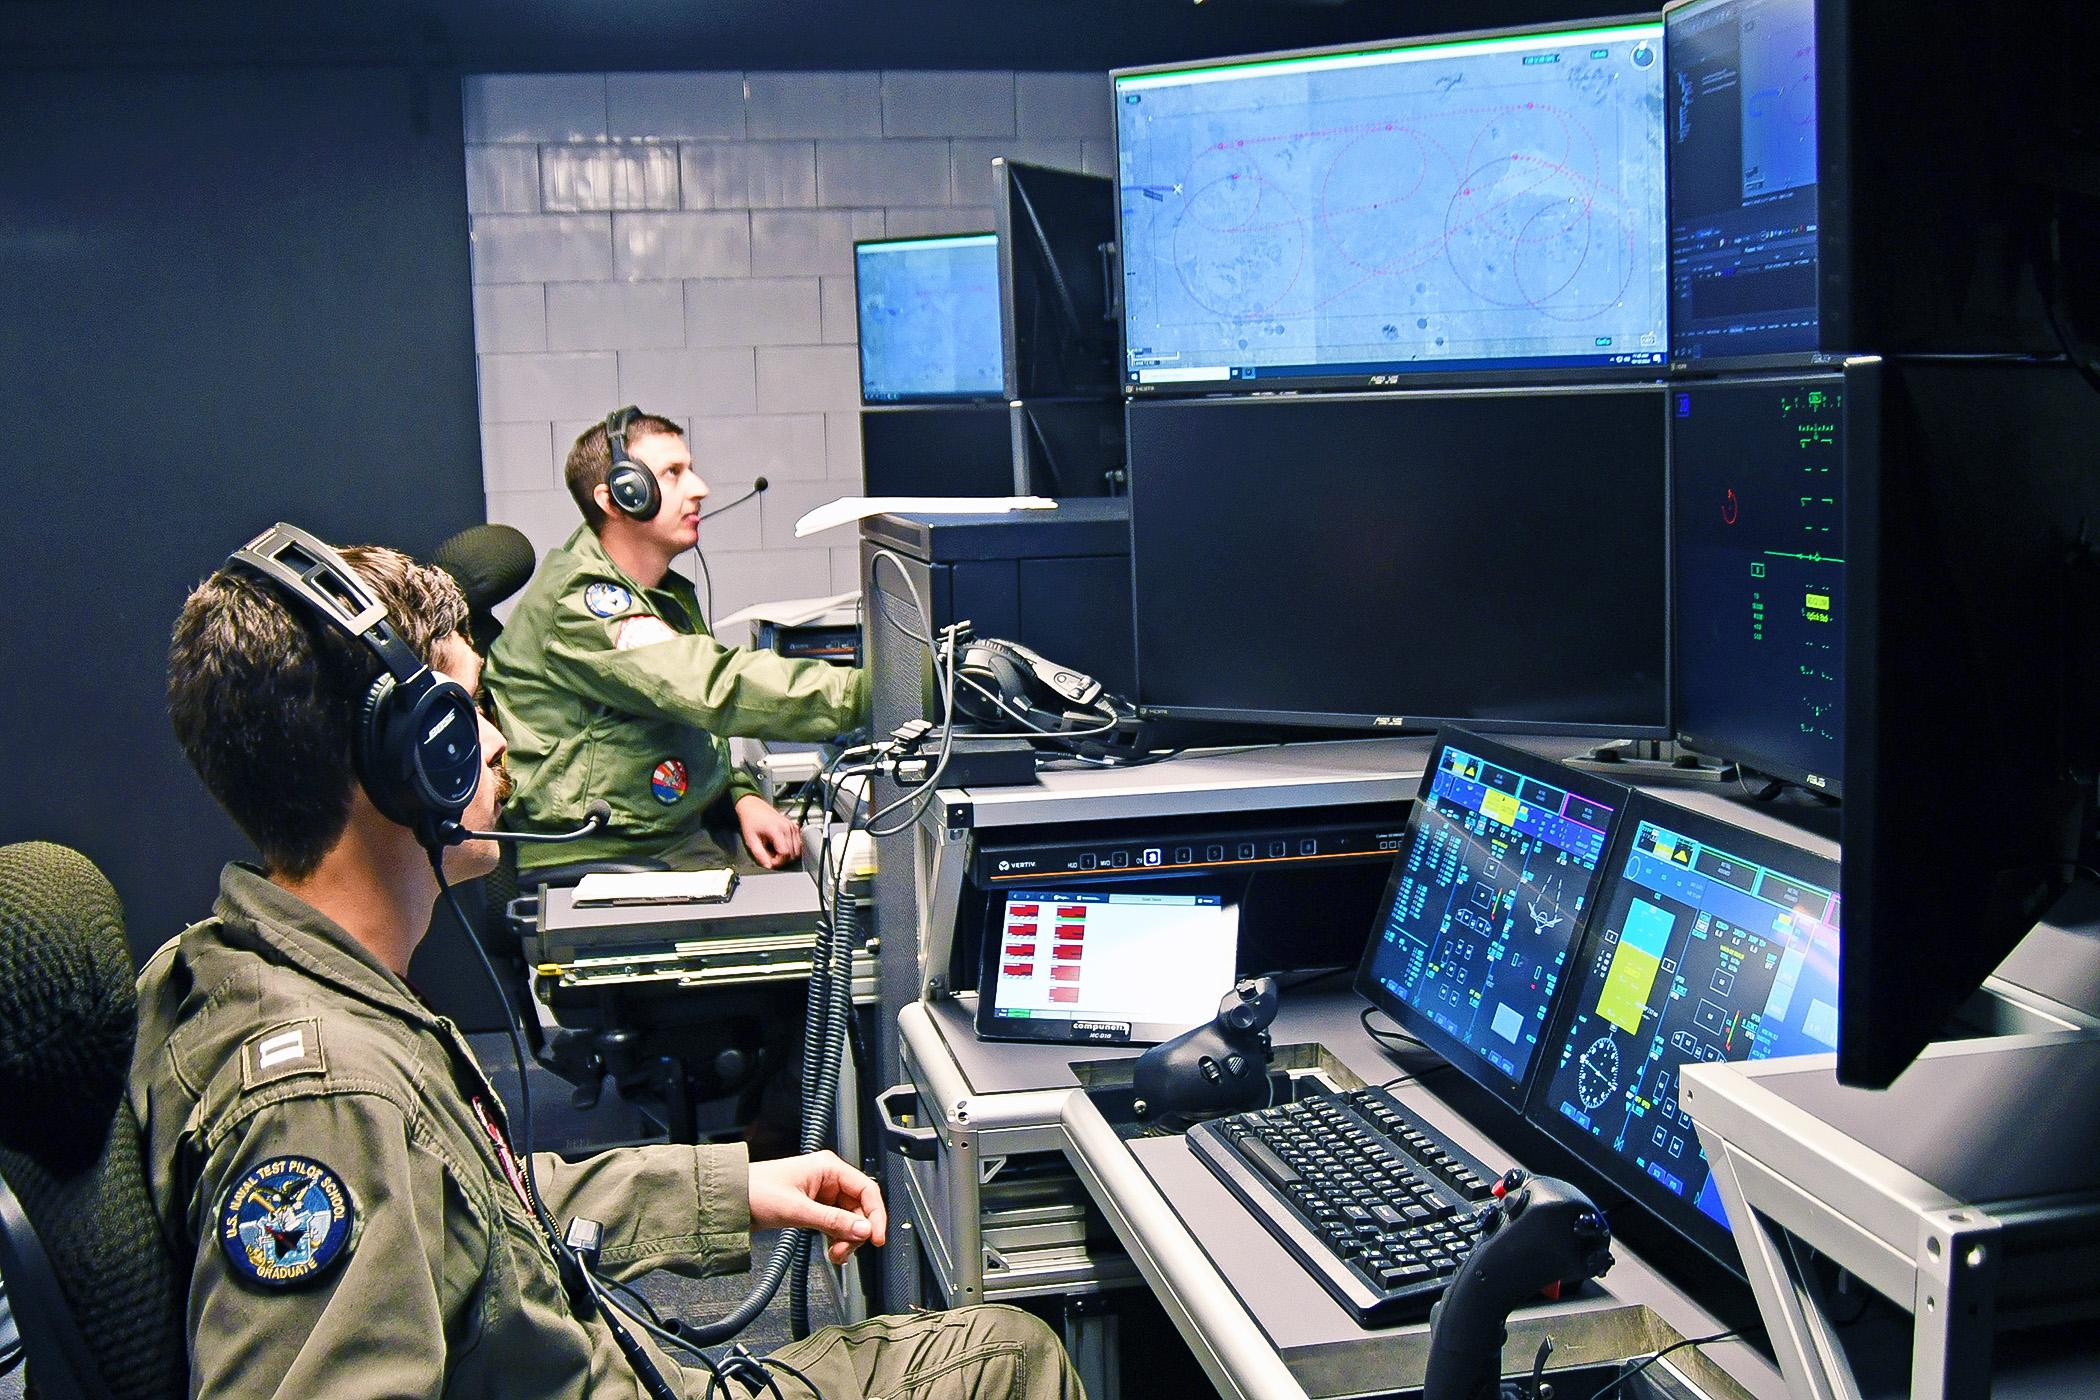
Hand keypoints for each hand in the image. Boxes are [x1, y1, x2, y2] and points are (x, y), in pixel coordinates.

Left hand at [735, 794, 803, 868]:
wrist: (753, 807)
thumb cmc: (751, 820)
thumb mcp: (751, 840)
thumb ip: (759, 855)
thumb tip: (768, 866)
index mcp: (777, 830)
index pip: (785, 853)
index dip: (778, 861)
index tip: (770, 861)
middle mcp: (787, 827)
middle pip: (793, 853)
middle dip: (782, 859)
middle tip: (771, 856)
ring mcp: (792, 826)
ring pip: (797, 849)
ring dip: (787, 854)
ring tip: (775, 851)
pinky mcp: (794, 826)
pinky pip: (798, 842)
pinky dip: (792, 848)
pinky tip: (781, 846)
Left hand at [748, 1151, 886, 1264]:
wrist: (730, 1200)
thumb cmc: (756, 1191)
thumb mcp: (797, 1209)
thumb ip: (833, 1221)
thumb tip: (863, 1229)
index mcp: (828, 1168)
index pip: (867, 1189)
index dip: (875, 1215)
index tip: (876, 1237)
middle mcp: (828, 1179)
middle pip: (859, 1208)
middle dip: (856, 1232)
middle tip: (845, 1251)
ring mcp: (821, 1194)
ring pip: (849, 1219)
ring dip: (846, 1239)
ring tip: (835, 1254)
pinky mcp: (813, 1207)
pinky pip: (835, 1224)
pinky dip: (836, 1238)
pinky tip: (831, 1250)